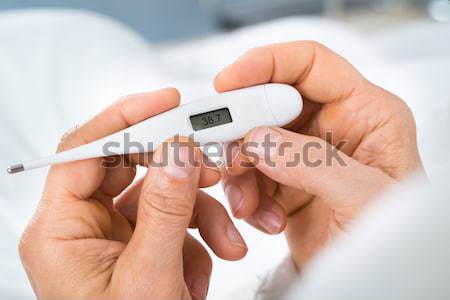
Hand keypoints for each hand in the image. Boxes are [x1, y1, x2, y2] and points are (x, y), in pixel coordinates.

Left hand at [19, 88, 246, 299]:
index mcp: (59, 232)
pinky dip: (196, 239)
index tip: (167, 104)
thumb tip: (179, 151)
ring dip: (199, 214)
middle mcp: (81, 229)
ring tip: (227, 242)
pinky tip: (206, 268)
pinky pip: (170, 222)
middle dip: (178, 171)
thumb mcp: (151, 279)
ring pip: (158, 197)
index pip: (83, 152)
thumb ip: (164, 210)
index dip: (125, 120)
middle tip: (213, 164)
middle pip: (128, 169)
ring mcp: (111, 239)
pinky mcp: (137, 249)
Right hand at [215, 41, 423, 268]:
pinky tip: (265, 219)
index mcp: (366, 112)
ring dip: (241, 170)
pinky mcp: (287, 182)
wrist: (379, 283)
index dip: (266, 64)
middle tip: (228, 151)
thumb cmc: (394, 241)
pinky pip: (251, 173)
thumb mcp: (363, 198)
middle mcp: (334, 127)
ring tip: (249, 203)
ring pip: (254, 140)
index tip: (228, 82)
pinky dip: (246, 195)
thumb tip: (257, 139)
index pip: (311, 64)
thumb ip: (310, 162)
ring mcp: (307, 155)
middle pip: (272, 101)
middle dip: (243, 127)